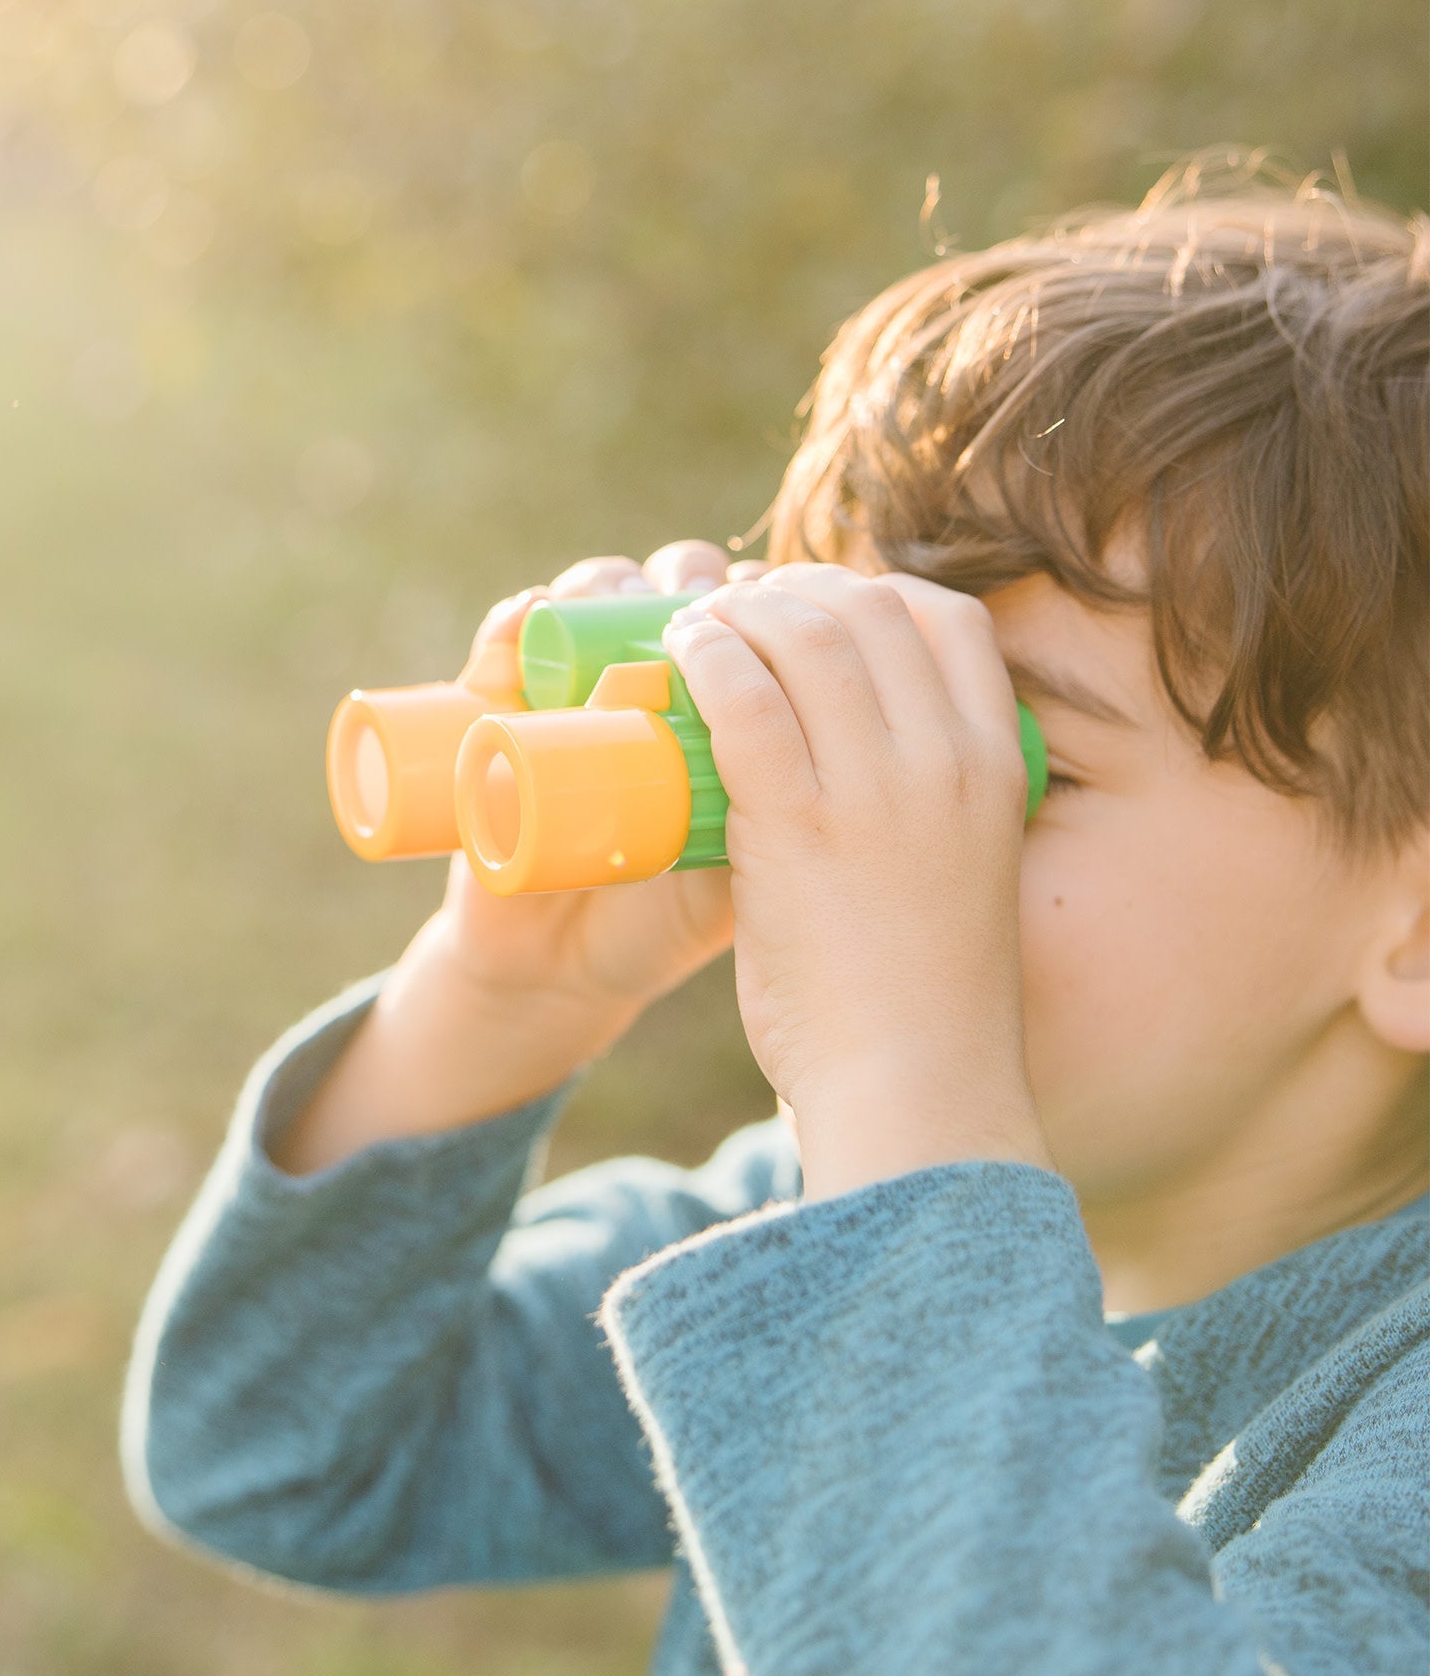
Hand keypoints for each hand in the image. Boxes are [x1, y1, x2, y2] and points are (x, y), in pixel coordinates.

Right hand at [400, 539, 756, 1037]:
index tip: (777, 606)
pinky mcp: (496, 711)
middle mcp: (641, 679)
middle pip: (666, 586)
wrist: (563, 968)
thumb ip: (796, 815)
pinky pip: (503, 646)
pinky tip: (527, 619)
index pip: (744, 615)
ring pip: (588, 598)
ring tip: (616, 607)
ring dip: (602, 583)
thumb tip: (853, 767)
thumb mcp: (744, 868)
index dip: (762, 595)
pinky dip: (512, 621)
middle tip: (698, 603)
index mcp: (714, 709)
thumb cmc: (663, 918)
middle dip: (683, 576)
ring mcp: (568, 688)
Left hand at [659, 563, 1052, 1200]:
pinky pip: (744, 699)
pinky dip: (705, 658)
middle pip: (869, 608)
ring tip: (696, 627)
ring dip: (738, 612)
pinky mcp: (799, 826)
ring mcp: (875, 789)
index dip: (871, 592)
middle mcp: (946, 760)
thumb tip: (864, 781)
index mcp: (996, 766)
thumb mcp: (963, 879)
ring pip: (804, 636)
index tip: (816, 610)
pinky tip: (679, 655)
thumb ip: (929, 818)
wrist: (915, 1084)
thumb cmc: (926, 1003)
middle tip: (737, 613)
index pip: (949, 621)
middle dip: (794, 591)